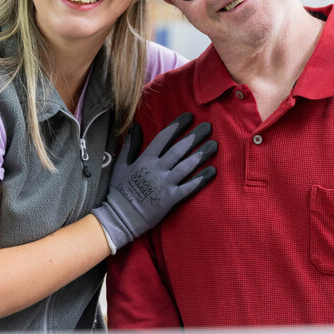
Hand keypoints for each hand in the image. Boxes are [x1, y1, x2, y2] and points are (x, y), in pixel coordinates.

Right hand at [91, 112, 216, 251]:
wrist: (120, 216)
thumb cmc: (119, 190)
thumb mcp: (122, 164)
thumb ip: (131, 144)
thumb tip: (135, 125)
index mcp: (146, 159)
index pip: (164, 137)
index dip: (178, 126)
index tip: (190, 117)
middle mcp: (158, 169)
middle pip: (179, 149)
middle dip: (195, 136)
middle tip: (208, 127)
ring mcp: (165, 184)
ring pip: (187, 166)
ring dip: (201, 154)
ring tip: (214, 145)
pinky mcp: (171, 199)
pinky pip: (189, 187)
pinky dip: (201, 178)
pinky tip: (213, 171)